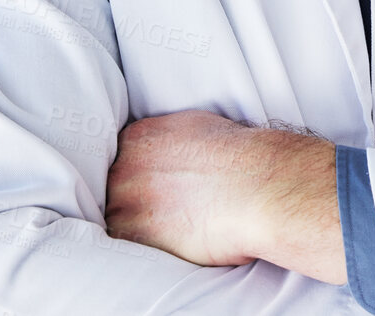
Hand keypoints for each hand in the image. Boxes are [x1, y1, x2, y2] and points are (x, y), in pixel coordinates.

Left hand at [105, 109, 342, 281]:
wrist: (261, 187)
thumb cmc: (246, 158)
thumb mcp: (203, 128)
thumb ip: (173, 140)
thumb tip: (174, 153)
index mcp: (140, 136)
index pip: (121, 157)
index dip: (138, 174)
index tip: (155, 186)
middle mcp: (124, 165)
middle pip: (113, 186)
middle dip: (134, 197)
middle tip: (165, 208)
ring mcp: (125, 200)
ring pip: (116, 217)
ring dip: (136, 224)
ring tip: (169, 228)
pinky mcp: (133, 235)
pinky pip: (125, 244)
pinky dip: (143, 247)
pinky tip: (170, 242)